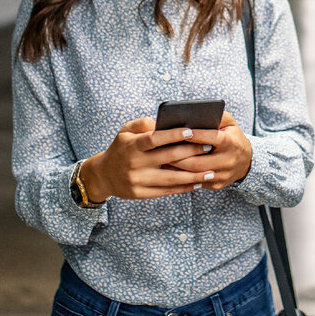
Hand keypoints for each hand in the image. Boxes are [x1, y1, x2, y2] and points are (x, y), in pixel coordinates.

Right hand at [81, 117, 215, 200]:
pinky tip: (198, 183)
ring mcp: (138, 180)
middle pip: (168, 158)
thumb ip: (143, 123)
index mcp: (132, 146)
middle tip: (209, 147)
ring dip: (194, 176)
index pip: (155, 138)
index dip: (173, 135)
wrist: (103, 175)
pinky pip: (166, 191)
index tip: (192, 130)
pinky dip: (183, 188)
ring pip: (171, 179)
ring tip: (211, 172)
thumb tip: (164, 122)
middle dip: (191, 152)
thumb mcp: (125, 131)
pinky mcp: (140, 193)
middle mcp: (135, 163)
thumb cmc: (121, 148)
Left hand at [169, 112, 252, 189]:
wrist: (247, 162)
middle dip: (179, 156)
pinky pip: (196, 182)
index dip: (198, 135)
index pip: (213, 139)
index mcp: (231, 143)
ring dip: (177, 168)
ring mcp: (222, 175)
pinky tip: (171, 170)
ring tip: (163, 160)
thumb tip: (198, 114)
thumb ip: (217, 116)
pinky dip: (182, 176)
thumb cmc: (233, 138)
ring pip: (195, 174)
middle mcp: (228, 161)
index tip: (184, 131)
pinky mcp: (216, 185)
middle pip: (199, 161)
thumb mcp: (230, 124)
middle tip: (164, 150)